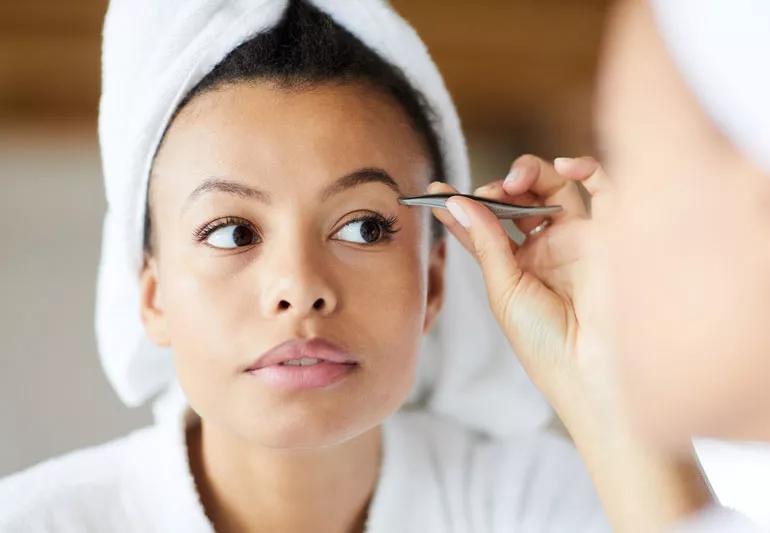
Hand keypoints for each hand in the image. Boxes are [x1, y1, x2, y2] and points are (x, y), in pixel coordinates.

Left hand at [429, 155, 712, 530]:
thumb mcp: (505, 291)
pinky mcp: (610, 231)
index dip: (460, 208)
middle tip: (488, 194)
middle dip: (497, 188)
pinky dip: (585, 168)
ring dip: (530, 173)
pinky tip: (565, 168)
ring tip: (514, 182)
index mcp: (517, 267)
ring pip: (553, 187)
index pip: (484, 227)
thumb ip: (487, 242)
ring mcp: (578, 237)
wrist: (595, 370)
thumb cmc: (546, 342)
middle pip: (518, 199)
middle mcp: (547, 248)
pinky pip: (603, 188)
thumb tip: (458, 202)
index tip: (434, 192)